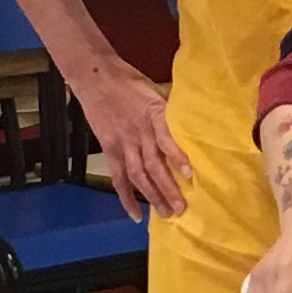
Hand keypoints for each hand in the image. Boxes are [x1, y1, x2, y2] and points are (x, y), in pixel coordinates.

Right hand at [81, 62, 190, 219]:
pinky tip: (136, 215)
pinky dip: (126, 198)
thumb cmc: (131, 82)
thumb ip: (171, 113)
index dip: (177, 158)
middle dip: (168, 188)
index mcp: (154, 116)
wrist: (96, 76)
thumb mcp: (157, 91)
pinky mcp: (110, 150)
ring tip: (167, 213)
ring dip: (153, 196)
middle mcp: (139, 133)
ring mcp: (123, 144)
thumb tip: (195, 126)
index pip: (166, 140)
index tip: (191, 174)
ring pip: (138, 176)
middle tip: (183, 207)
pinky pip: (118, 178)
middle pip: (154, 166)